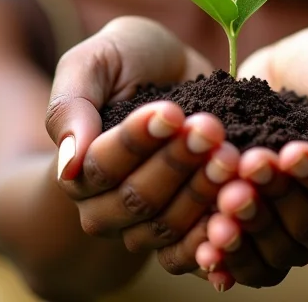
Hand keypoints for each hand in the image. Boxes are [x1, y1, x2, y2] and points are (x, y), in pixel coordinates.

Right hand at [45, 16, 237, 270]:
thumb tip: (68, 166)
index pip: (102, 166)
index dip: (136, 142)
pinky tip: (239, 203)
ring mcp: (146, 222)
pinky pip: (195, 249)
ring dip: (202, 191)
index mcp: (77, 168)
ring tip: (231, 154)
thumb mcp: (94, 62)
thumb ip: (70, 106)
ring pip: (168, 224)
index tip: (170, 112)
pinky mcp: (185, 229)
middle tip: (209, 128)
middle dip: (176, 163)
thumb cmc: (125, 58)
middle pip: (137, 199)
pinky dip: (217, 231)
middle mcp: (106, 205)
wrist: (170, 68)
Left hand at [195, 26, 307, 286]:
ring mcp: (286, 224)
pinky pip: (245, 261)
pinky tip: (205, 251)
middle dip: (278, 198)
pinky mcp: (250, 224)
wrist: (281, 67)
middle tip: (249, 165)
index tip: (291, 151)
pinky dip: (228, 260)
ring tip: (223, 202)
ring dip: (250, 230)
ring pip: (277, 252)